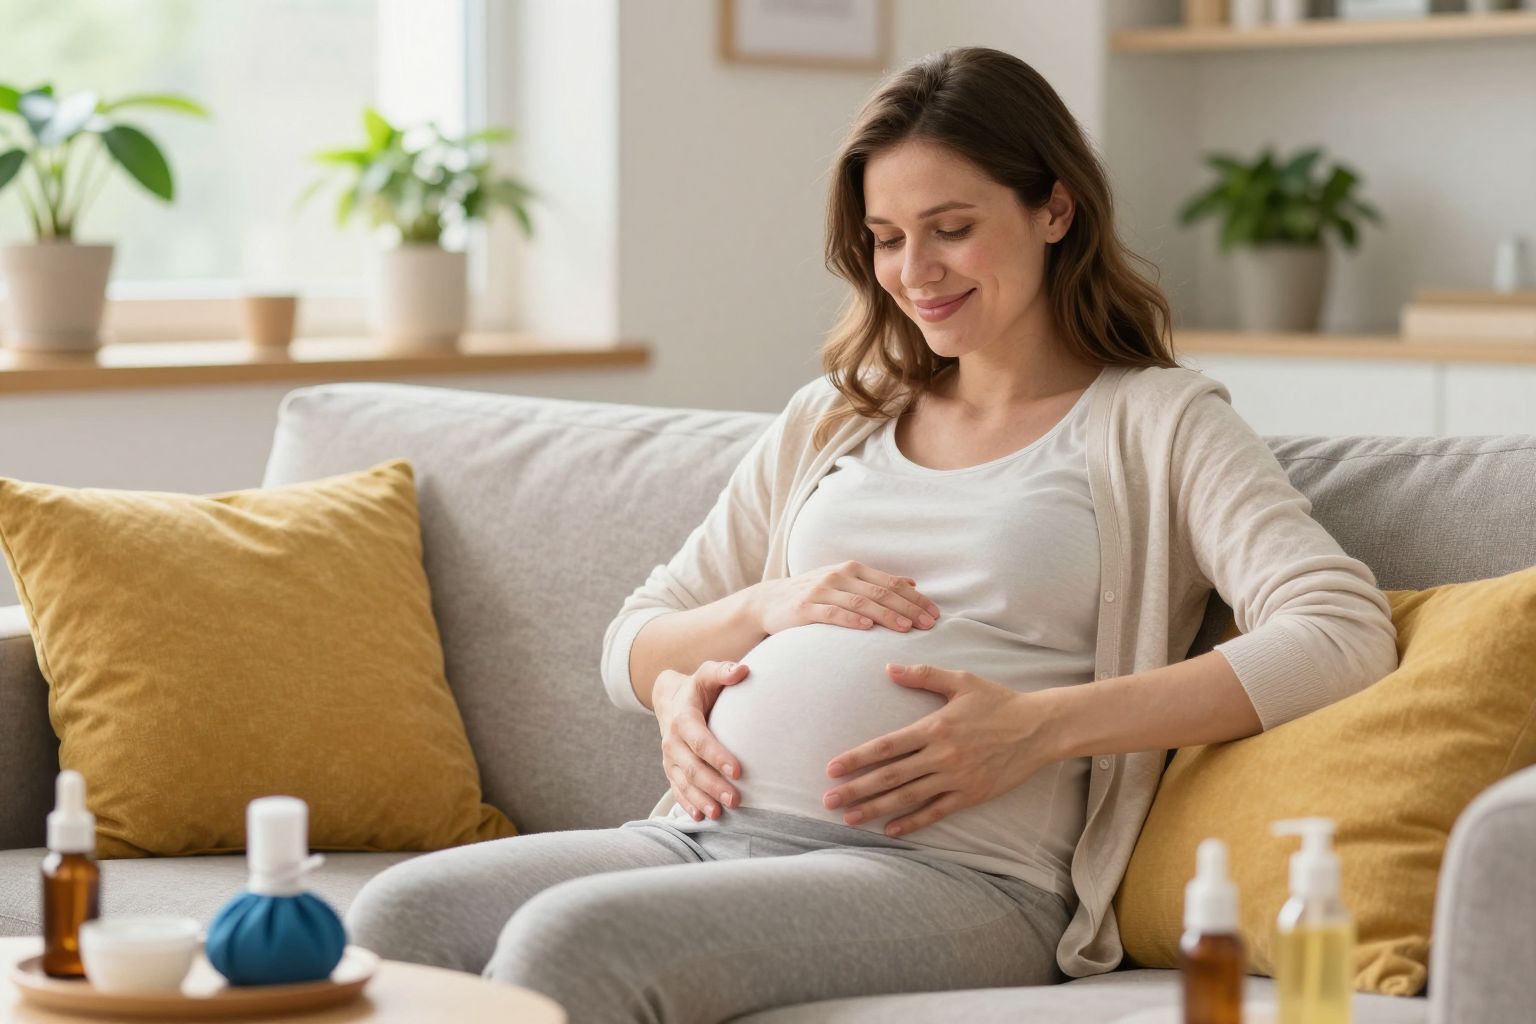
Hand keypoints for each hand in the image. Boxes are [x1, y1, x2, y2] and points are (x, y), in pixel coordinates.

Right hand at [653, 660, 750, 821]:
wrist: (670, 699)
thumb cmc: (698, 688)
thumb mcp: (707, 674)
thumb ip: (723, 671)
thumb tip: (743, 671)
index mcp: (682, 717)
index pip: (699, 739)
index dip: (717, 755)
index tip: (738, 770)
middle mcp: (672, 740)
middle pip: (691, 767)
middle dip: (712, 785)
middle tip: (736, 800)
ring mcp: (669, 757)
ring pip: (683, 782)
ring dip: (700, 799)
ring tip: (719, 814)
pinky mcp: (669, 769)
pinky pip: (676, 790)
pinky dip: (687, 804)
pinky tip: (701, 817)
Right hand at [743, 560, 940, 636]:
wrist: (770, 601)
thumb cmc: (814, 594)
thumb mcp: (846, 582)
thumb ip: (877, 583)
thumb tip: (912, 583)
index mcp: (853, 569)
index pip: (891, 583)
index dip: (915, 598)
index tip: (935, 614)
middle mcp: (839, 576)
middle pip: (880, 592)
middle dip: (908, 608)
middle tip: (929, 624)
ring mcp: (821, 591)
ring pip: (861, 602)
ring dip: (886, 615)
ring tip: (906, 628)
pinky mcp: (805, 608)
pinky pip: (832, 613)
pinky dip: (851, 619)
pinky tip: (867, 627)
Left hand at [821, 663, 1056, 836]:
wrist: (1039, 729)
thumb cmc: (998, 702)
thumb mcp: (961, 681)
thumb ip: (923, 675)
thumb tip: (888, 669)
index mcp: (934, 727)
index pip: (886, 746)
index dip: (857, 758)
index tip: (832, 768)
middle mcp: (941, 756)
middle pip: (890, 776)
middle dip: (856, 790)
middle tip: (828, 801)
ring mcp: (955, 779)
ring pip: (908, 797)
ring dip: (875, 809)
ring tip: (849, 818)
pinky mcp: (970, 795)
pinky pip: (935, 812)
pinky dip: (912, 822)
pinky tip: (890, 830)